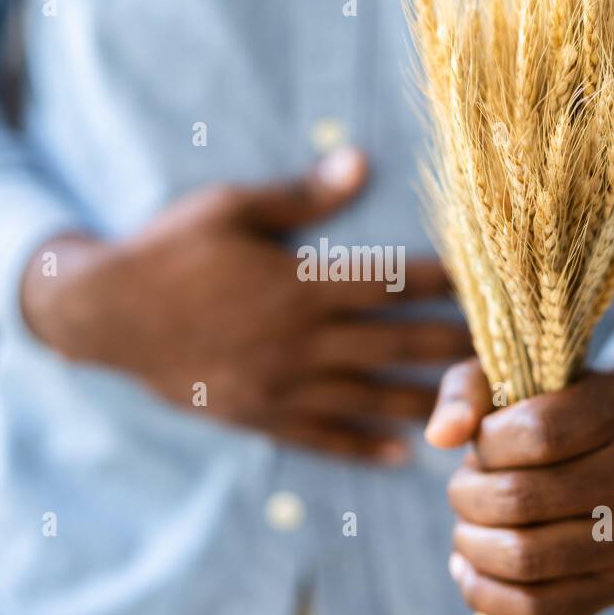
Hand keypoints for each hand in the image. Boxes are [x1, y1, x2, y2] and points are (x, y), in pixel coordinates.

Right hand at [21, 148, 470, 461]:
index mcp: (298, 284)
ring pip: (369, 398)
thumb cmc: (169, 251)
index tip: (491, 281)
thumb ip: (302, 197)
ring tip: (475, 410)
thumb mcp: (230, 209)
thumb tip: (361, 162)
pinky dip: (363, 446)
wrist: (103, 315)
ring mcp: (280, 385)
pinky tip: (401, 452)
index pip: (391, 282)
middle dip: (455, 346)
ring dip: (425, 402)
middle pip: (395, 344)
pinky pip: (321, 437)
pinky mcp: (259, 414)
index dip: (446, 281)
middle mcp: (298, 340)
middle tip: (510, 351)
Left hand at [424, 358, 613, 614]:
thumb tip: (440, 435)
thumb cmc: (560, 406)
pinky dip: (488, 594)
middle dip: (469, 498)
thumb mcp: (516, 376)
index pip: (538, 433)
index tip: (481, 443)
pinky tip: (469, 569)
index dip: (489, 444)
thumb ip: (468, 390)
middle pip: (525, 499)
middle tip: (462, 490)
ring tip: (465, 528)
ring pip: (529, 558)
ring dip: (474, 545)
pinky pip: (541, 608)